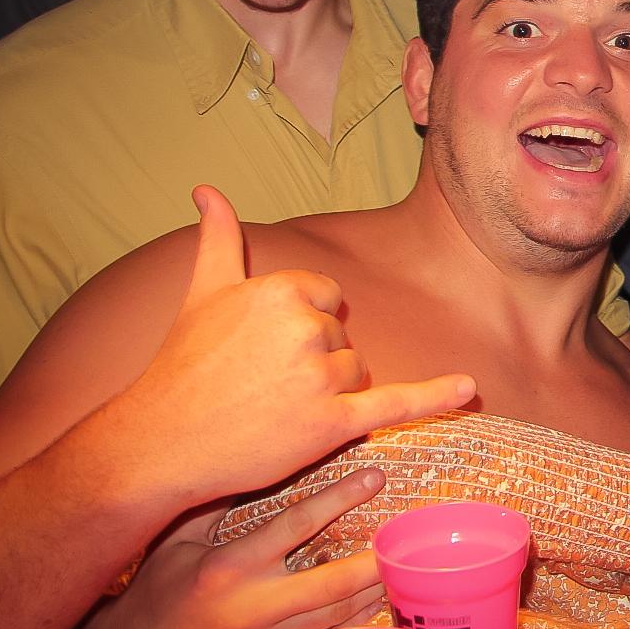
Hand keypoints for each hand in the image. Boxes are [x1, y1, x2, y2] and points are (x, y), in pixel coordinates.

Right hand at [42, 471, 388, 628]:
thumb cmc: (151, 597)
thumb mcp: (175, 543)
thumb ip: (216, 503)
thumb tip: (253, 453)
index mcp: (227, 568)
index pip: (295, 525)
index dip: (340, 498)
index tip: (375, 476)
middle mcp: (249, 609)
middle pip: (330, 583)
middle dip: (375, 560)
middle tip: (406, 536)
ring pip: (335, 620)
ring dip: (373, 593)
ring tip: (403, 567)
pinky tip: (379, 609)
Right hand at [112, 185, 475, 504]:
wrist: (160, 441)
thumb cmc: (181, 364)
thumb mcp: (202, 291)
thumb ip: (218, 236)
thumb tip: (207, 188)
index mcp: (284, 288)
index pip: (329, 298)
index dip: (300, 324)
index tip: (260, 346)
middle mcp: (307, 327)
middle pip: (341, 337)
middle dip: (310, 360)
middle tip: (258, 382)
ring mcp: (321, 376)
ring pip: (354, 373)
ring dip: (325, 392)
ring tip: (271, 406)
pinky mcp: (332, 423)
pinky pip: (394, 403)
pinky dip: (434, 397)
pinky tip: (469, 388)